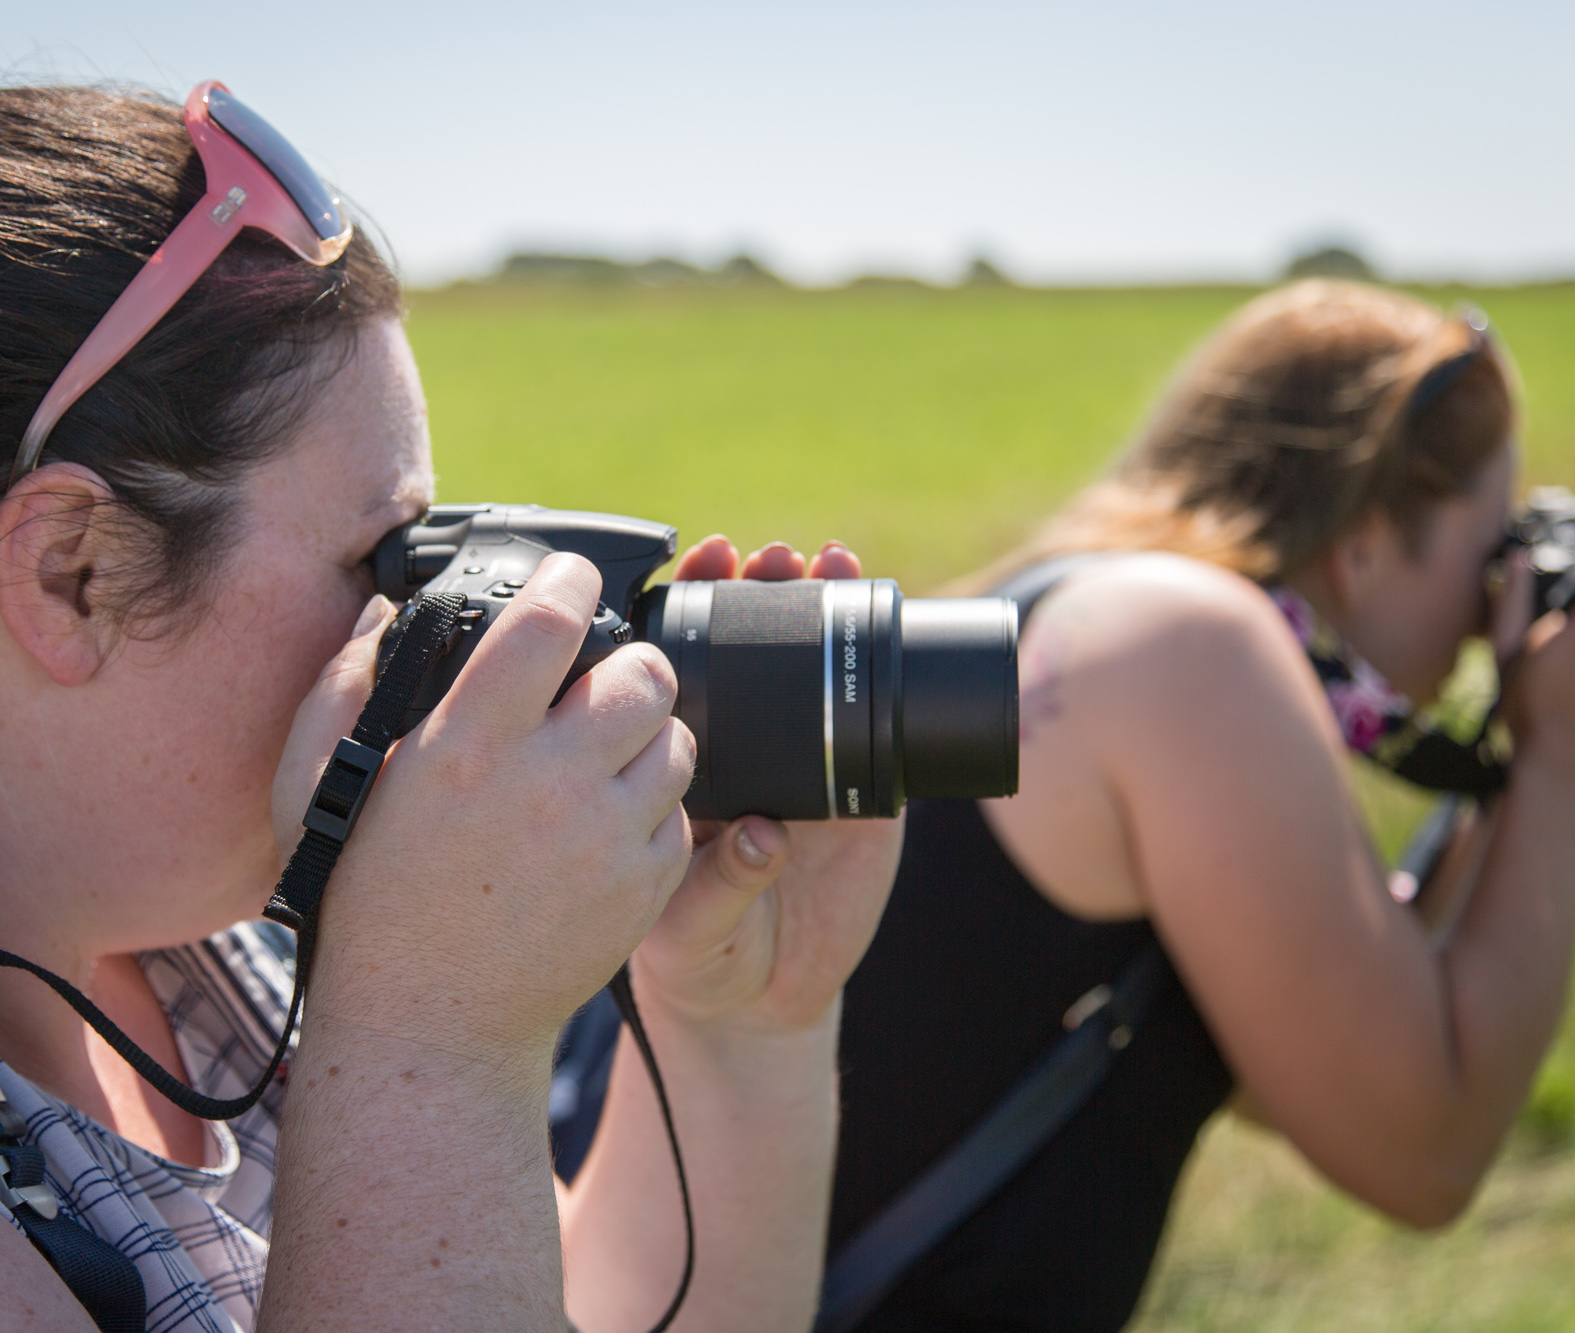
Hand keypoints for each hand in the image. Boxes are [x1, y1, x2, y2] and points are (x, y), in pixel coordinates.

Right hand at [272, 553, 697, 1058]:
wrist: (429, 1025)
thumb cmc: (364, 898)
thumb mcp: (314, 784)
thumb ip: (344, 683)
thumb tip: (385, 609)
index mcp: (467, 745)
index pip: (550, 621)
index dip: (567, 579)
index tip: (566, 578)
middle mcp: (548, 784)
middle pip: (644, 672)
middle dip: (626, 663)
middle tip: (596, 682)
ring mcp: (605, 839)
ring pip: (676, 739)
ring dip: (646, 734)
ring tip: (602, 755)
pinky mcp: (645, 888)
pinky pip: (680, 813)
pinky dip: (652, 806)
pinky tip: (605, 821)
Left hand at [628, 537, 905, 1036]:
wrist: (762, 1000)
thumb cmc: (701, 955)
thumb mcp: (690, 930)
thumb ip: (720, 887)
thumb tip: (765, 837)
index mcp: (688, 765)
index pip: (688, 665)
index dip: (692, 608)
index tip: (701, 563)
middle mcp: (747, 750)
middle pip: (755, 649)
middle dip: (762, 589)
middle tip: (768, 556)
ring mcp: (811, 767)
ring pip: (817, 672)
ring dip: (823, 608)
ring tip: (827, 563)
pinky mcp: (871, 797)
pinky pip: (882, 728)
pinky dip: (886, 675)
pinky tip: (885, 624)